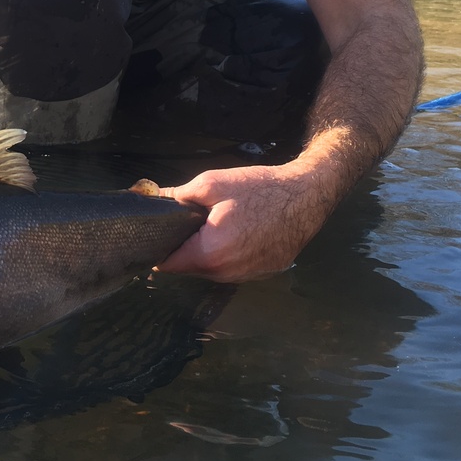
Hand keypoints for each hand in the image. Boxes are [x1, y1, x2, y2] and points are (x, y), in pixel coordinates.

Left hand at [157, 160, 329, 282]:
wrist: (306, 197)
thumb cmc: (259, 189)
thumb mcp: (211, 183)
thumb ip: (177, 197)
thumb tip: (154, 201)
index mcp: (209, 254)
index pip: (168, 264)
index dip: (158, 247)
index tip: (158, 231)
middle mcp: (226, 274)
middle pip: (188, 267)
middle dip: (184, 247)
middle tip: (189, 220)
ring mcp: (245, 277)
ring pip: (210, 269)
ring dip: (205, 251)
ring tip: (214, 223)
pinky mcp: (261, 273)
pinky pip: (231, 267)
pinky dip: (227, 254)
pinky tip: (237, 232)